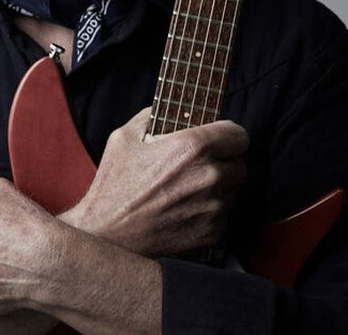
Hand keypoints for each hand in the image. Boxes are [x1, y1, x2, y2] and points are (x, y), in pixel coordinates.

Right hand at [60, 107, 248, 256]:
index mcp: (193, 147)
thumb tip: (170, 110)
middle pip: (239, 164)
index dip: (228, 135)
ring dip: (218, 190)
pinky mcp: (212, 234)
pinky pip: (223, 217)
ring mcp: (213, 208)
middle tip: (198, 167)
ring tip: (187, 191)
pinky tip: (185, 211)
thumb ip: (153, 116)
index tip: (219, 140)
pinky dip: (210, 214)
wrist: (108, 237)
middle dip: (223, 164)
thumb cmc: (114, 186)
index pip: (238, 134)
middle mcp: (209, 177)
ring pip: (233, 192)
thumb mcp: (124, 138)